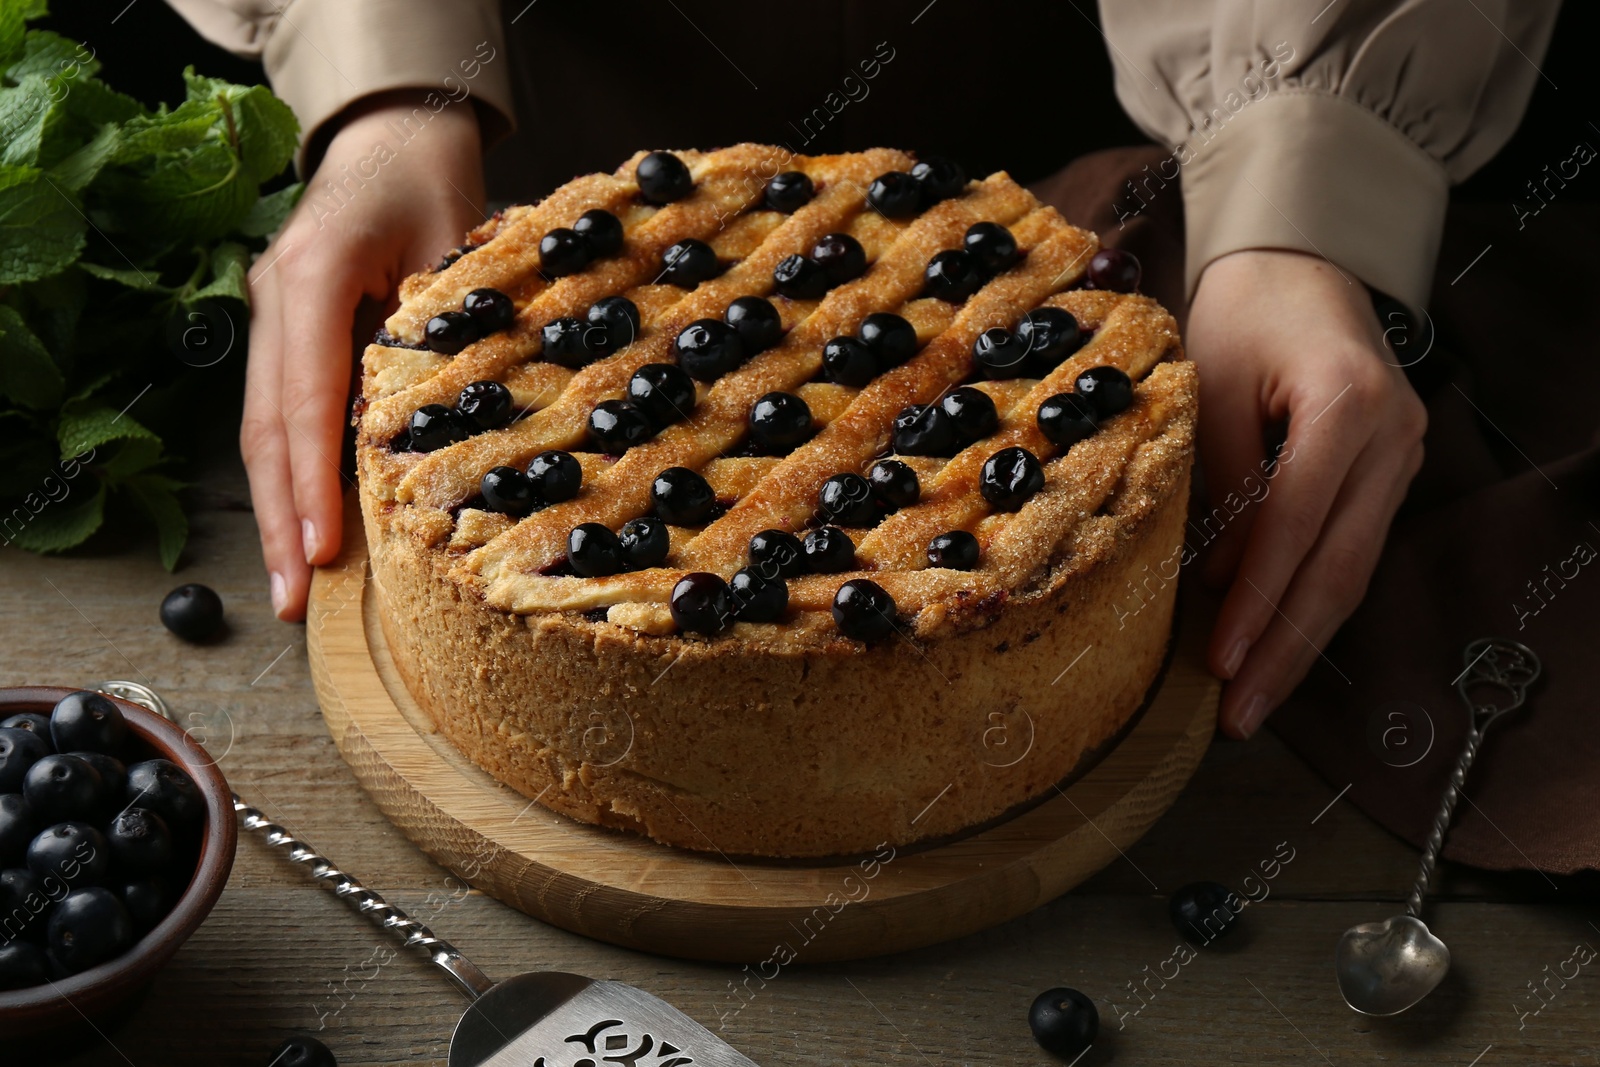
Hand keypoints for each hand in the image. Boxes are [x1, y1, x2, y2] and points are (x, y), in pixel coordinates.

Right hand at [243, 91, 485, 619]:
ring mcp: (270, 315)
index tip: (321, 549)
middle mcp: (274, 298)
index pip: (307, 397)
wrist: (391, 134)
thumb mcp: (457, 241)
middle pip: (266, 426)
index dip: (313, 480)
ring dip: (276, 508)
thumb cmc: (431, 177)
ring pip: (262, 428)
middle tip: (291, 598)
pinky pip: (279, 413)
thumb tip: (457, 424)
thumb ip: (452, 325)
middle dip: (280, 518)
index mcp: (312, 274)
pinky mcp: (282, 331)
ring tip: (289, 584)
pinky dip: (290, 473)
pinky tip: (305, 526)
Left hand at [1185, 250, 1426, 738]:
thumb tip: (1217, 579)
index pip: (1296, 525)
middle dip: (1286, 647)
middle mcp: (1391, 437)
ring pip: (1352, 569)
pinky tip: (1277, 644)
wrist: (1299, 263)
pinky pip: (1350, 549)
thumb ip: (1219, 480)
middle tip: (1241, 714)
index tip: (1219, 662)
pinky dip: (1312, 599)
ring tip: (1254, 699)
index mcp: (1346, 405)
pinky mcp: (1388, 471)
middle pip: (1338, 566)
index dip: (1257, 600)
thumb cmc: (1245, 312)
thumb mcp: (1212, 386)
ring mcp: (1399, 457)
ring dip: (1300, 637)